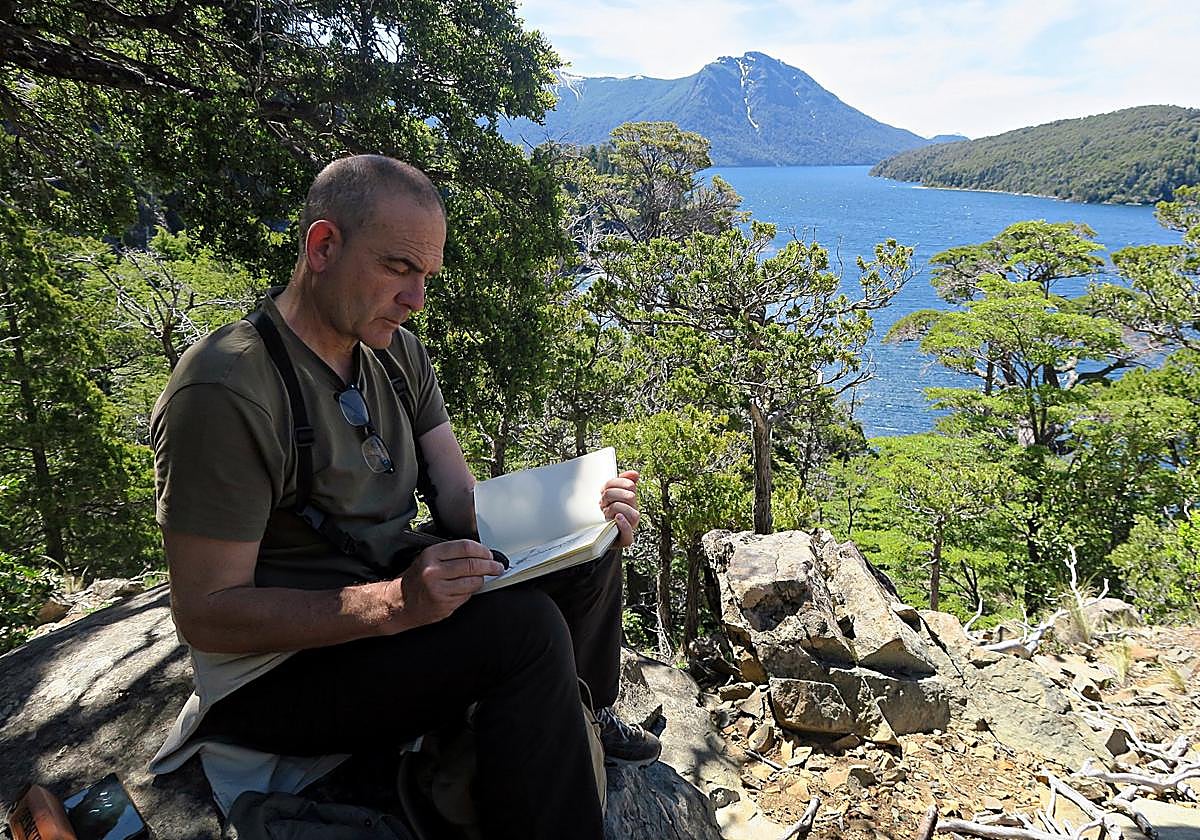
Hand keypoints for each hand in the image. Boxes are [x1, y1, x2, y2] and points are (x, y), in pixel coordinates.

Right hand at [380, 540, 503, 630]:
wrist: (400, 602)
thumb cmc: (416, 579)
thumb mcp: (428, 559)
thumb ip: (450, 554)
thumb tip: (479, 553)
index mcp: (431, 555)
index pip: (465, 547)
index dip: (482, 551)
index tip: (489, 554)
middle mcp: (434, 571)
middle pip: (473, 565)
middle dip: (490, 566)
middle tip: (497, 567)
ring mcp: (439, 589)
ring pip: (473, 582)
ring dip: (481, 580)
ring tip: (481, 578)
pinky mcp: (444, 604)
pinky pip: (467, 596)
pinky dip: (470, 592)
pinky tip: (465, 589)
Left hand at [600, 470, 639, 548]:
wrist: (598, 533)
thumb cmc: (605, 511)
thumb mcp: (610, 495)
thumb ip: (621, 482)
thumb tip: (635, 474)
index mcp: (631, 500)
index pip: (629, 485)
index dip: (614, 484)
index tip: (604, 489)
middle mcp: (634, 512)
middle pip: (630, 496)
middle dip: (611, 495)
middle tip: (602, 501)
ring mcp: (631, 526)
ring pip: (632, 513)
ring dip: (614, 509)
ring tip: (606, 511)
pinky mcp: (626, 539)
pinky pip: (629, 533)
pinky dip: (624, 524)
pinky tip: (618, 517)